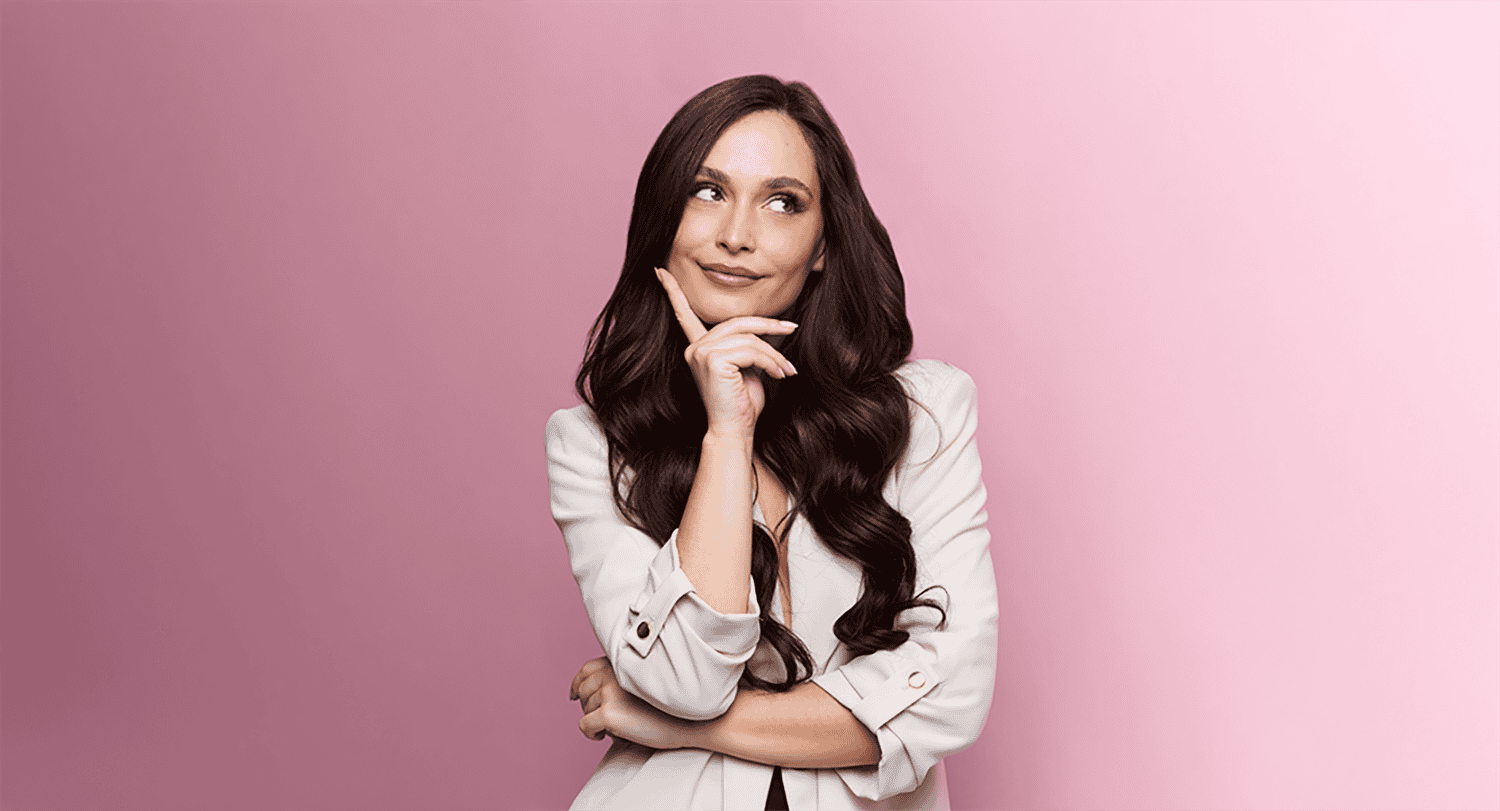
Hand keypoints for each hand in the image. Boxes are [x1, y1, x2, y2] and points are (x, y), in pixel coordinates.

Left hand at [570, 656, 698, 749]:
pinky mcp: (607, 713)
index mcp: (621, 661)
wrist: (692, 720)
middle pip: (582, 690)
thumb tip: (594, 691)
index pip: (587, 668)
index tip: (573, 694)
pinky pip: (584, 726)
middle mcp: (612, 672)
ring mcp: (608, 691)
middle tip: (602, 718)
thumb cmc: (673, 704)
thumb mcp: (645, 681)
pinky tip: (606, 736)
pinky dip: (592, 734)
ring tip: (618, 726)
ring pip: (585, 709)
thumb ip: (623, 679)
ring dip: (596, 720)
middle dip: (587, 705)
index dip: (577, 682)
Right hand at [655, 268, 797, 440]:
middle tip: (791, 329)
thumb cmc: (742, 404)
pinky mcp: (713, 360)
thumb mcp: (747, 368)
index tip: (660, 271)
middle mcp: (695, 348)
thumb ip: (749, 345)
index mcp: (698, 347)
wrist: (734, 431)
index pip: (684, 314)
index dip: (672, 291)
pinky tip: (780, 375)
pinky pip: (751, 350)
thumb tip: (772, 326)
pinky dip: (771, 361)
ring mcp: (701, 353)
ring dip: (774, 354)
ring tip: (787, 371)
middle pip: (738, 322)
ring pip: (748, 338)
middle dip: (768, 326)